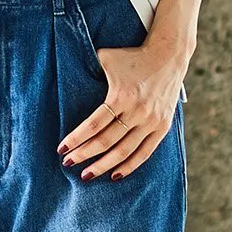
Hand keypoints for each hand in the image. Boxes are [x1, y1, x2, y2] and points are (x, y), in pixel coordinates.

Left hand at [57, 37, 186, 180]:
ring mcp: (151, 121)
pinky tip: (114, 175)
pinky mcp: (162, 127)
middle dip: (85, 155)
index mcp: (121, 96)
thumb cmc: (132, 57)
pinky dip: (129, 166)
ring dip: (103, 165)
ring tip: (86, 175)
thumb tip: (66, 75)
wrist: (169, 55)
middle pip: (106, 141)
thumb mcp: (107, 57)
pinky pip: (144, 153)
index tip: (62, 149)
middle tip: (68, 163)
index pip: (94, 124)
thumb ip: (87, 67)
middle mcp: (137, 111)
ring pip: (124, 151)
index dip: (77, 139)